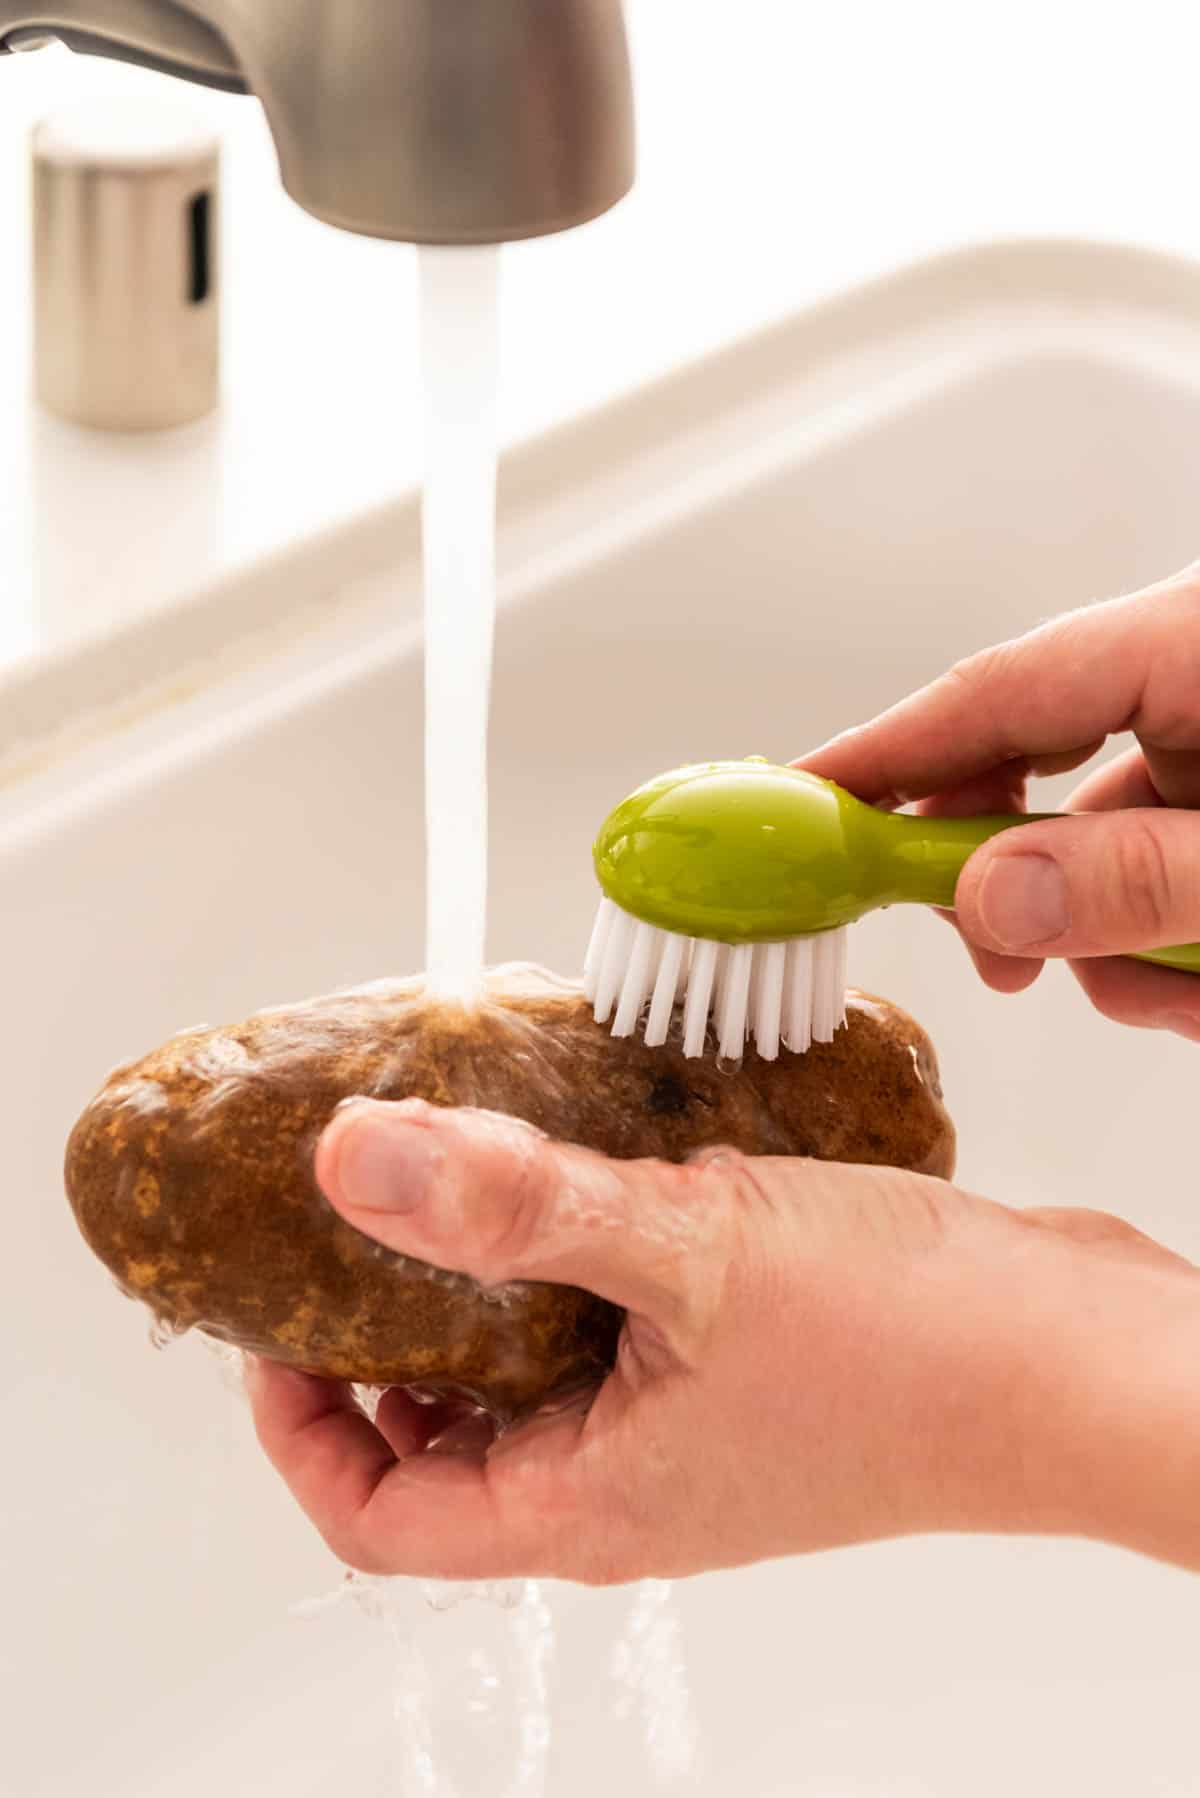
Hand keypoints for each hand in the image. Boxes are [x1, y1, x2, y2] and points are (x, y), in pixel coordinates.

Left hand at [246, 1099, 1199, 1582]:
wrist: (1084, 1359)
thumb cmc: (921, 1351)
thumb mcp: (686, 1251)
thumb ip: (516, 1203)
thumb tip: (357, 1160)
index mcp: (588, 1503)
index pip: (380, 1513)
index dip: (303, 1423)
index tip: (280, 1313)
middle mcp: (629, 1477)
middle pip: (447, 1431)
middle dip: (389, 1326)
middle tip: (368, 1205)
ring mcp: (689, 1422)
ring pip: (540, 1359)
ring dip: (495, 1267)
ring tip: (480, 1155)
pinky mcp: (743, 1360)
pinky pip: (624, 1311)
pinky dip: (587, 1240)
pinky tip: (604, 1147)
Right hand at [800, 563, 1199, 1038]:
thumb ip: (1135, 879)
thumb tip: (988, 901)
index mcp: (1194, 641)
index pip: (993, 693)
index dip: (882, 756)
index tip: (793, 814)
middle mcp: (1190, 674)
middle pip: (1028, 762)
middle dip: (1007, 879)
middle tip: (1000, 960)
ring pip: (1098, 830)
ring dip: (1108, 929)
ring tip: (1173, 989)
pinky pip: (1156, 853)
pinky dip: (1158, 928)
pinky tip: (1199, 974)